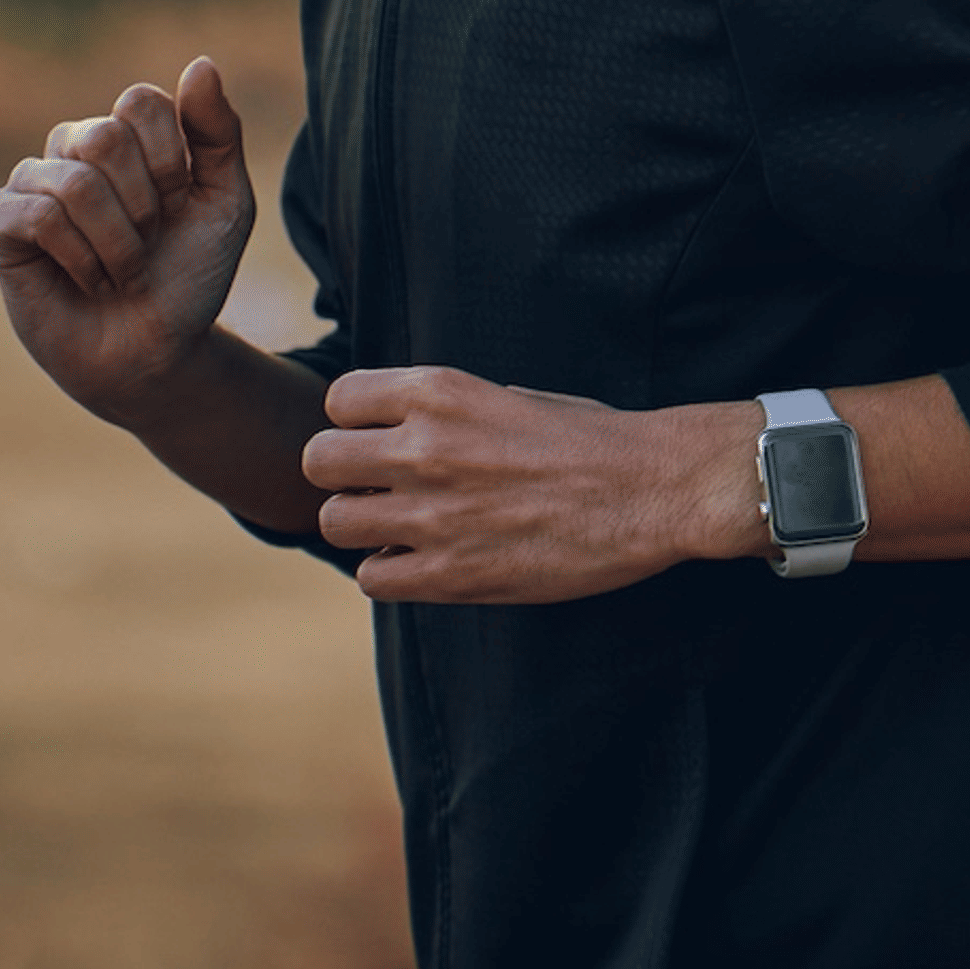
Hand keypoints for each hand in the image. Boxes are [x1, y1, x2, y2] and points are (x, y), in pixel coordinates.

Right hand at [0, 56, 257, 416]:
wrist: (158, 352)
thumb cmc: (189, 275)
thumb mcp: (226, 203)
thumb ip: (218, 133)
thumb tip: (200, 62)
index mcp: (126, 131)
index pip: (140, 102)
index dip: (171, 164)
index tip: (180, 207)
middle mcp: (73, 146)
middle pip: (104, 137)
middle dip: (143, 207)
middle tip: (146, 245)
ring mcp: (32, 182)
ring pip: (74, 184)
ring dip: (117, 245)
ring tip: (119, 271)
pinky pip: (37, 217)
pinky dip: (79, 259)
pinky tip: (85, 280)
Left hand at [302, 367, 764, 603]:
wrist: (652, 489)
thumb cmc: (592, 438)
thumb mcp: (511, 394)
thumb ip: (449, 408)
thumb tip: (410, 423)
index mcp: (440, 391)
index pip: (338, 401)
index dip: (355, 424)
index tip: (381, 440)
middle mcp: (425, 446)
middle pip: (318, 460)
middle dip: (343, 476)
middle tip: (377, 489)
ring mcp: (434, 511)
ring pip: (334, 522)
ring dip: (360, 527)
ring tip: (397, 528)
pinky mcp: (452, 572)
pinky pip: (372, 577)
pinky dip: (389, 572)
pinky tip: (422, 563)